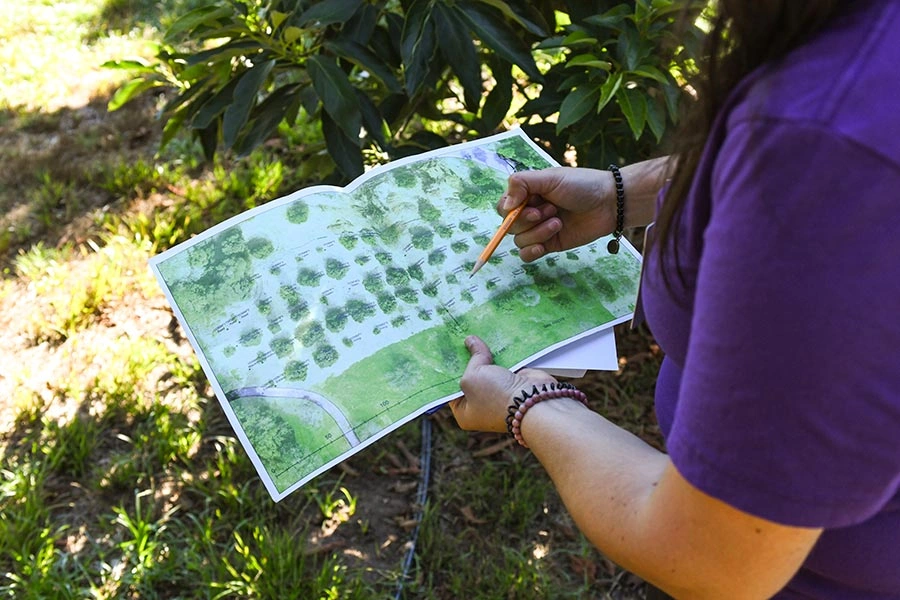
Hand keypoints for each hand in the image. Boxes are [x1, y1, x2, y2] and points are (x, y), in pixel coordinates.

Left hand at [450, 335, 557, 432]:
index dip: (448, 372)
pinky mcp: (513, 382)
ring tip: (472, 334)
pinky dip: (499, 354)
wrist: (533, 401)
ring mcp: (499, 394)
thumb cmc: (495, 396)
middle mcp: (481, 405)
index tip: (444, 353)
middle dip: (467, 360)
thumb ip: (472, 358)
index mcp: (466, 412)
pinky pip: (502, 365)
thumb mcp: (472, 377)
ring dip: (484, 355)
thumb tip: (471, 341)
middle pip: (470, 377)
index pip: (451, 390)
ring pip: (488, 369)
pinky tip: (491, 338)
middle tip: (456, 339)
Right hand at [499, 167, 617, 261]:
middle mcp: (531, 212)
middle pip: (509, 225)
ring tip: (558, 222)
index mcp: (528, 194)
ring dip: (537, 233)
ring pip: (519, 240)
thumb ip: (522, 183)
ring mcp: (540, 229)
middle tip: (551, 210)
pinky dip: (530, 252)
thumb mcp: (550, 177)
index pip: (504, 206)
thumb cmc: (581, 185)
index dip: (510, 210)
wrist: (609, 203)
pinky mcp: (550, 245)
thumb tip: (506, 204)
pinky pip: (527, 255)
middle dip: (527, 220)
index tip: (528, 204)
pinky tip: (542, 247)